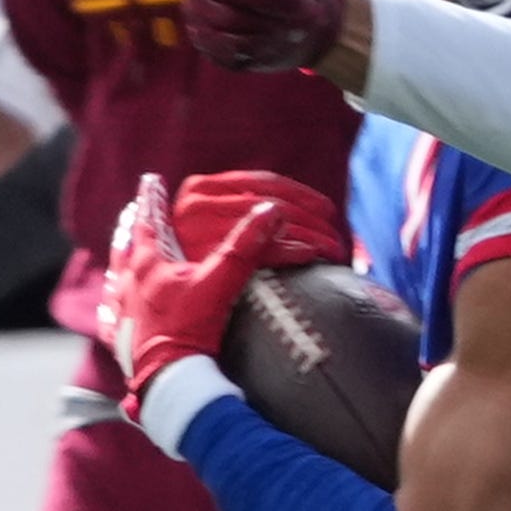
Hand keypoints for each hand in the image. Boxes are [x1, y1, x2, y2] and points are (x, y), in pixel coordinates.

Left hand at [98, 170, 338, 411]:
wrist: (168, 378)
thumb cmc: (189, 329)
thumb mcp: (221, 283)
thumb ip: (245, 246)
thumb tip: (271, 210)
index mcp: (148, 264)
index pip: (148, 221)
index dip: (152, 199)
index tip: (151, 180)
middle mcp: (127, 284)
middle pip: (125, 247)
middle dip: (131, 228)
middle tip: (130, 214)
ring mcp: (121, 314)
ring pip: (114, 279)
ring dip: (119, 264)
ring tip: (121, 255)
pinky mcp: (120, 342)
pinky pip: (110, 319)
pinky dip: (112, 309)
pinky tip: (111, 311)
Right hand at [169, 167, 352, 272]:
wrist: (173, 328)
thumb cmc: (198, 281)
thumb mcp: (214, 234)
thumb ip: (243, 212)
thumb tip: (299, 207)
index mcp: (197, 190)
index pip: (261, 182)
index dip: (301, 194)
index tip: (328, 209)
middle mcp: (195, 204)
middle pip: (273, 201)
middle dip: (313, 218)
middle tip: (337, 235)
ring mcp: (202, 229)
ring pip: (276, 221)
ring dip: (314, 235)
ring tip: (335, 249)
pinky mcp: (213, 257)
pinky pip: (269, 248)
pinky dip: (299, 250)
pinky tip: (316, 256)